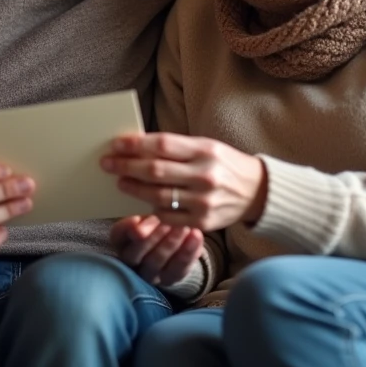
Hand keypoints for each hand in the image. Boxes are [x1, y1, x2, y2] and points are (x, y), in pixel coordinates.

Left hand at [102, 133, 265, 231]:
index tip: (115, 144)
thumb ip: (175, 148)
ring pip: (157, 196)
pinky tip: (144, 200)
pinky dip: (152, 208)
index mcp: (205, 150)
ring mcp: (204, 201)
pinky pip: (167, 216)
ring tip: (121, 182)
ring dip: (133, 189)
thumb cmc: (224, 163)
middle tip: (107, 164)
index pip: (161, 145)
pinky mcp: (203, 222)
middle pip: (154, 171)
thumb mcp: (205, 146)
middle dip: (126, 166)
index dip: (134, 145)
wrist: (258, 191)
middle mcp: (205, 175)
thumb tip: (135, 146)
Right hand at [110, 215, 203, 285]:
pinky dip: (189, 251)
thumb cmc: (156, 227)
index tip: (137, 218)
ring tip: (184, 227)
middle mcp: (131, 262)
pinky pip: (178, 268)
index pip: (119, 236)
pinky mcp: (169, 280)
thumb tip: (138, 223)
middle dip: (152, 236)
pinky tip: (196, 235)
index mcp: (120, 242)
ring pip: (157, 261)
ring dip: (171, 243)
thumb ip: (144, 222)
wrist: (176, 247)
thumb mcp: (148, 219)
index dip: (127, 228)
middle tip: (167, 222)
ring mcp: (150, 274)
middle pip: (137, 252)